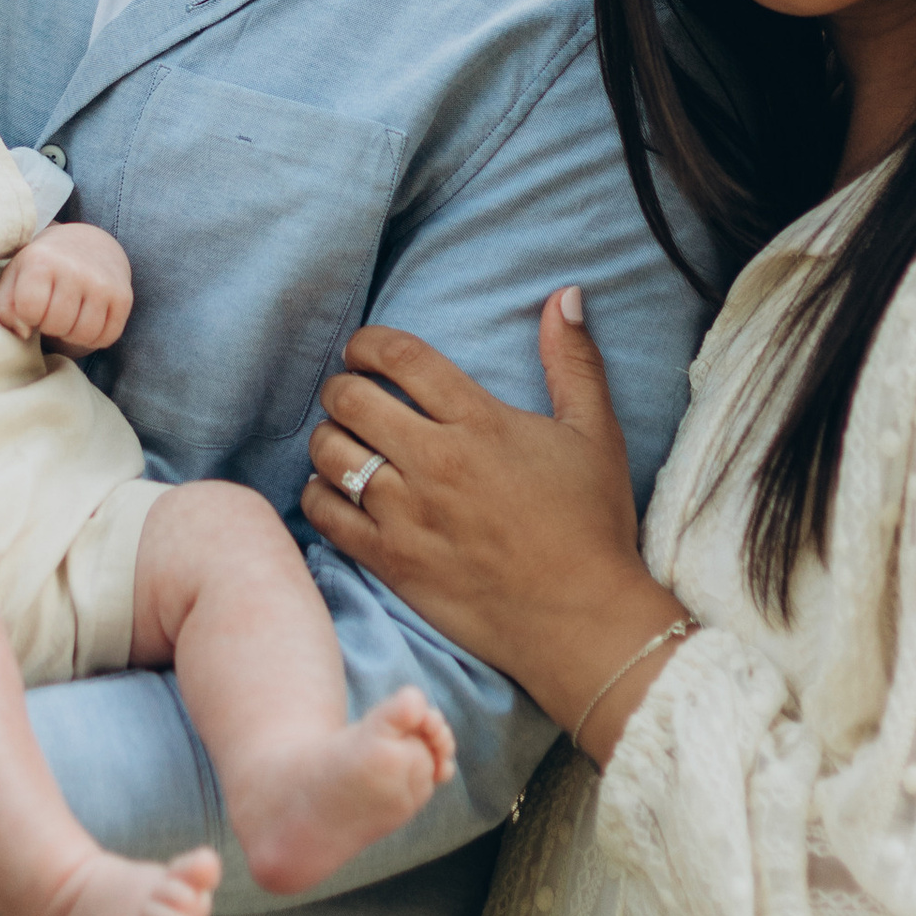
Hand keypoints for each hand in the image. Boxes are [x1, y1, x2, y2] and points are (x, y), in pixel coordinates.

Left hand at [0, 219, 133, 351]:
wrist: (88, 243)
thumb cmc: (42, 266)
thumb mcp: (15, 277)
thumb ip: (4, 307)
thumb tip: (24, 333)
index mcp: (42, 260)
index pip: (29, 310)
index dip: (28, 316)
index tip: (33, 304)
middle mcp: (75, 268)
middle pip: (57, 325)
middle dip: (50, 326)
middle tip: (51, 312)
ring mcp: (102, 283)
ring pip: (83, 335)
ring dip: (72, 335)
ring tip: (67, 318)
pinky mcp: (123, 296)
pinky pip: (107, 337)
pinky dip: (94, 338)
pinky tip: (86, 320)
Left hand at [300, 290, 685, 753]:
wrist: (583, 620)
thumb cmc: (593, 525)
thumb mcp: (596, 433)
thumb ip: (574, 361)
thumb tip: (563, 295)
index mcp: (479, 423)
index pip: (400, 357)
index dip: (368, 342)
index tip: (363, 349)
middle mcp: (435, 462)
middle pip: (350, 399)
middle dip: (341, 386)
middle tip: (350, 394)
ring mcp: (407, 515)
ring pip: (330, 453)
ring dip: (328, 438)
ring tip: (343, 440)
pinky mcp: (392, 562)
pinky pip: (325, 513)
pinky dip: (319, 493)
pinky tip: (336, 489)